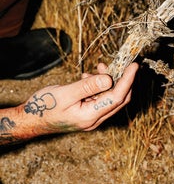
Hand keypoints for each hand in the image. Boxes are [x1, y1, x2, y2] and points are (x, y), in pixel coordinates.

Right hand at [16, 62, 137, 136]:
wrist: (29, 120)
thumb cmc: (43, 107)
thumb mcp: (65, 94)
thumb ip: (88, 87)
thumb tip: (109, 79)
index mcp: (90, 116)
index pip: (118, 97)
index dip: (128, 80)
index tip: (134, 65)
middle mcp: (95, 119)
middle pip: (119, 99)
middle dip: (123, 80)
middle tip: (122, 63)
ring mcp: (92, 117)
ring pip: (111, 98)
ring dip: (110, 81)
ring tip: (100, 66)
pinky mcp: (88, 113)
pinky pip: (101, 99)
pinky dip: (100, 86)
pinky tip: (89, 76)